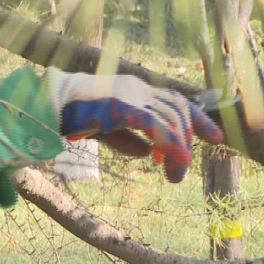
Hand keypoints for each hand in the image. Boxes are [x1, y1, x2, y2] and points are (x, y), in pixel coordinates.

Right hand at [43, 68, 224, 181]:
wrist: (49, 105)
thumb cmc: (71, 115)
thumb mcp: (105, 129)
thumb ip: (127, 139)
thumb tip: (148, 153)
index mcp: (133, 89)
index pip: (175, 99)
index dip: (197, 119)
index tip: (215, 137)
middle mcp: (137, 88)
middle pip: (178, 109)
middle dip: (191, 136)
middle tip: (182, 167)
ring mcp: (132, 96)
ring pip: (172, 120)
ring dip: (179, 150)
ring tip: (173, 175)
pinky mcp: (124, 108)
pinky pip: (158, 128)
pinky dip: (170, 147)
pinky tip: (171, 165)